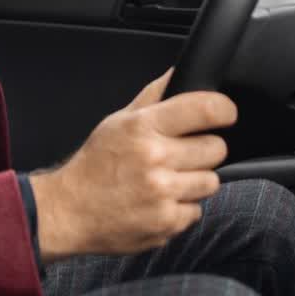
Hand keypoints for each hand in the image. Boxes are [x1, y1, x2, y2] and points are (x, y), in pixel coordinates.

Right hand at [28, 69, 235, 260]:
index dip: (224, 110)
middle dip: (203, 150)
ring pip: (210, 182)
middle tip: (180, 155)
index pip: (205, 109)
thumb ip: (154, 95)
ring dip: (194, 181)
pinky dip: (181, 208)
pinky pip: (196, 210)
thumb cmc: (95, 164)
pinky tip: (158, 202)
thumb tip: (181, 72)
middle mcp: (155, 158)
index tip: (225, 114)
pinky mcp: (167, 223)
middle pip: (216, 149)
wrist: (69, 211)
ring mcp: (162, 193)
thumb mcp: (118, 120)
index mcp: (143, 127)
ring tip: (167, 180)